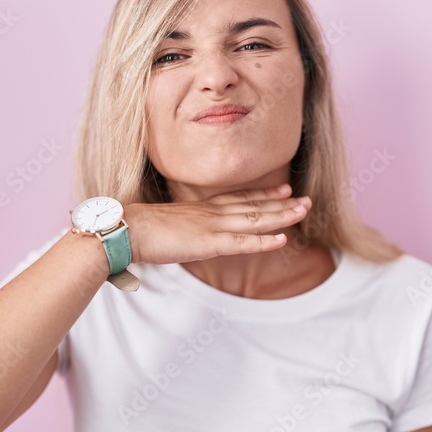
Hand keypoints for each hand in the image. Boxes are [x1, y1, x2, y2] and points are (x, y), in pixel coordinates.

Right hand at [123, 183, 311, 264]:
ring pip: (254, 219)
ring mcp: (211, 226)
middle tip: (305, 198)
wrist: (125, 229)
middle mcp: (210, 213)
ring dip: (281, 215)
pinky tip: (282, 239)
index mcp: (200, 209)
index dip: (263, 195)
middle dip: (281, 203)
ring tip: (303, 210)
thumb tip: (182, 235)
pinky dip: (263, 241)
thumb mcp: (165, 227)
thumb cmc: (138, 229)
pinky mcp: (208, 242)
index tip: (283, 189)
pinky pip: (242, 242)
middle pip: (253, 206)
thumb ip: (180, 229)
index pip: (238, 199)